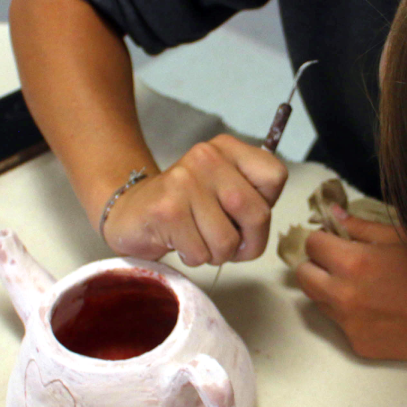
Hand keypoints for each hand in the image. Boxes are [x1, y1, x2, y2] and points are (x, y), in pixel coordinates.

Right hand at [102, 134, 286, 264]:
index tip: (245, 213)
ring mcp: (185, 181)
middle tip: (228, 243)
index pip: (275, 176)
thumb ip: (253, 202)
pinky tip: (179, 241)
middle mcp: (207, 157)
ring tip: (199, 239)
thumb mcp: (226, 193)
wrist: (131, 211)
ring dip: (217, 254)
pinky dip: (194, 258)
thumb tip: (258, 232)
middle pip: (258, 214)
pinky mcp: (166, 210)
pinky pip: (200, 253)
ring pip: (228, 241)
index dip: (267, 206)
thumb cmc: (189, 209)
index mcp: (228, 149)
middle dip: (247, 243)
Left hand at [295, 207, 406, 360]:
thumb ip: (361, 226)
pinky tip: (376, 307)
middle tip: (337, 260)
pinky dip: (349, 312)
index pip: (312, 244)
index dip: (322, 238)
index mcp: (353, 263)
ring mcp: (349, 324)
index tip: (335, 238)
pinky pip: (340, 323)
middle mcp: (344, 296)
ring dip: (328, 288)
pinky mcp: (359, 345)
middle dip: (315, 263)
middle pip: (303, 275)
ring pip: (317, 301)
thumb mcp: (401, 237)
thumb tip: (332, 213)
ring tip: (359, 283)